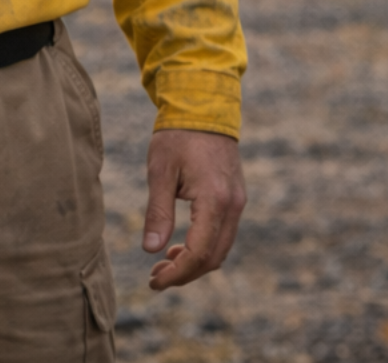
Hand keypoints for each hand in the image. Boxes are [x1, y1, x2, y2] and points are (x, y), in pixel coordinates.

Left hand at [143, 129, 245, 290]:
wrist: (204, 105)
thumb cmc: (178, 136)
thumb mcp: (160, 171)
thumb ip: (158, 212)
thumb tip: (150, 249)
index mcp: (214, 200)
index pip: (199, 253)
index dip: (177, 274)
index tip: (154, 281)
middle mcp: (232, 205)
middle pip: (213, 258)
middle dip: (185, 274)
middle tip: (156, 276)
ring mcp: (237, 201)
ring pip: (221, 248)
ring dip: (195, 263)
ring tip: (164, 263)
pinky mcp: (235, 197)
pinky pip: (223, 234)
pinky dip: (204, 247)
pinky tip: (180, 245)